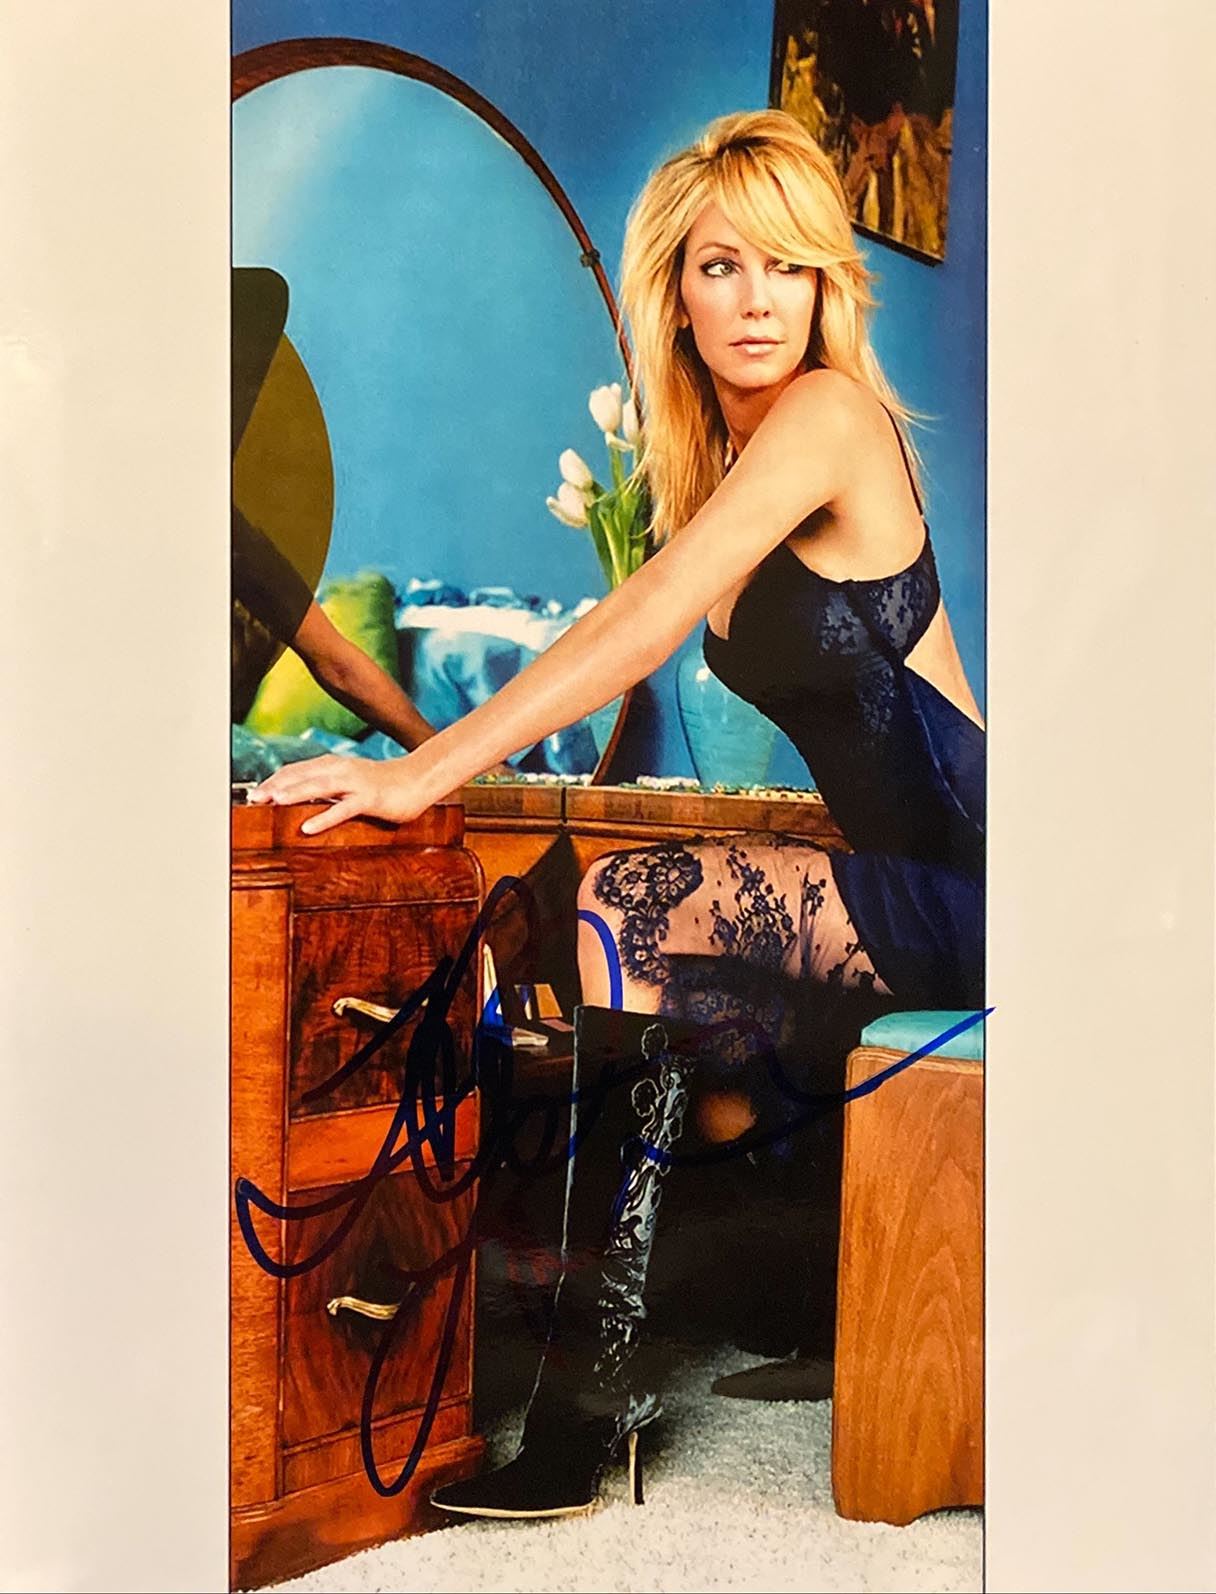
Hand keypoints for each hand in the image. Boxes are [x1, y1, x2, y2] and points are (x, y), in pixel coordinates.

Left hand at [248, 754, 427, 834]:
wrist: (419, 778)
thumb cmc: (384, 784)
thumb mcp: (350, 781)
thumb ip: (328, 787)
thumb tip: (302, 797)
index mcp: (333, 765)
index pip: (296, 770)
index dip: (274, 780)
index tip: (255, 793)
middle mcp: (341, 769)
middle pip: (302, 775)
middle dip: (275, 786)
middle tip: (254, 798)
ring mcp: (355, 783)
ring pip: (318, 787)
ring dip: (294, 794)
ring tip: (273, 803)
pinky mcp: (369, 798)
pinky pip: (343, 809)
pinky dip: (324, 817)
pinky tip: (307, 827)